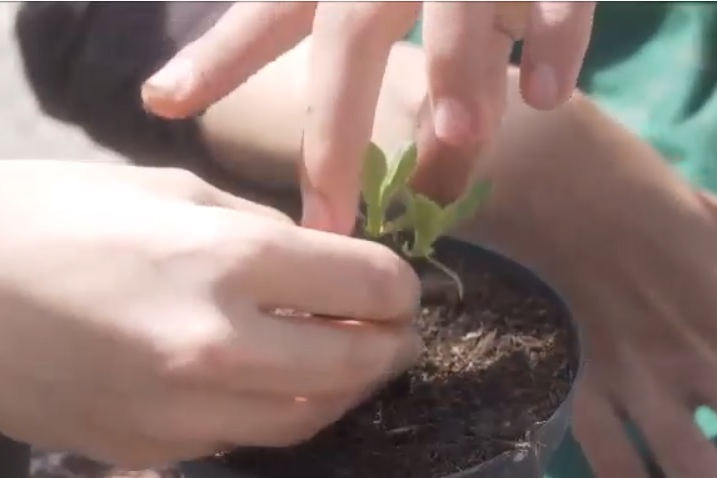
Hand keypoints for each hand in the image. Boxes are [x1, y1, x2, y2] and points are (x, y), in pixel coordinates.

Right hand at [0, 156, 420, 468]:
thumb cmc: (49, 212)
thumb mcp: (170, 191)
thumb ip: (257, 233)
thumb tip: (319, 263)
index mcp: (230, 261)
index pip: (370, 287)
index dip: (398, 286)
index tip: (397, 287)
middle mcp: (219, 347)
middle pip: (355, 366)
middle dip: (388, 346)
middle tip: (392, 334)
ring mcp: (182, 411)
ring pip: (305, 420)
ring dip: (338, 391)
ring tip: (340, 363)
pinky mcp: (148, 451)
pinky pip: (239, 438)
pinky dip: (268, 412)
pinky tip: (260, 383)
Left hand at [141, 1, 595, 232]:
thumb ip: (292, 48)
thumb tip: (231, 126)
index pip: (269, 13)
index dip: (217, 60)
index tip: (162, 105)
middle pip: (352, 32)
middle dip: (339, 127)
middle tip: (331, 218)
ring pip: (456, 9)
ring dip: (456, 76)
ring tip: (455, 144)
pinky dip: (555, 41)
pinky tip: (545, 99)